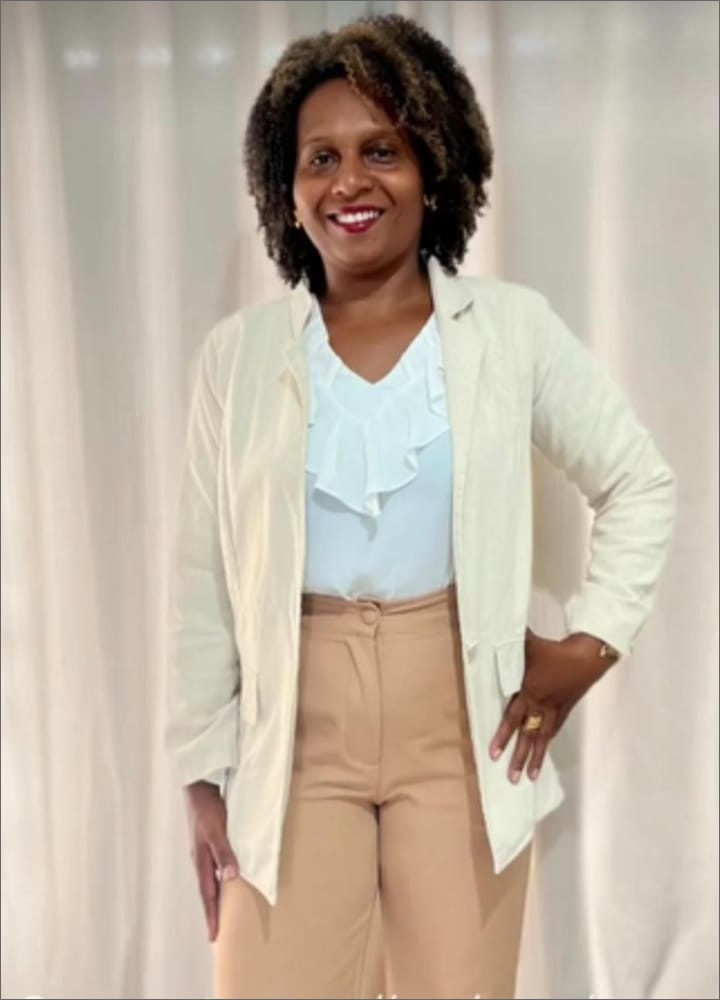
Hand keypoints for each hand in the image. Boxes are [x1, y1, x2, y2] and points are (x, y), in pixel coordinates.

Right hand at [184, 780, 238, 941]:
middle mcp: (202, 860)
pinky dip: (220, 879)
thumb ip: (224, 852)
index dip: (211, 914)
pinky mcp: (210, 843)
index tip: (213, 936)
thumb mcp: (216, 831)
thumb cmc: (207, 810)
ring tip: (221, 912)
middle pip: (207, 892)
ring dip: (215, 897)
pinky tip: (226, 879)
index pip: (207, 895)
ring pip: (211, 880)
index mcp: (201, 861)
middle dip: (212, 911)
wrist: (199, 789)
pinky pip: (215, 867)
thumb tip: (231, 878)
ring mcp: (204, 852)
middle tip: (216, 932)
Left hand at [488, 628, 612, 782]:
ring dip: (535, 758)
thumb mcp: (527, 643)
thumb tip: (491, 629)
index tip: (494, 754)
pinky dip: (547, 743)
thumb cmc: (553, 650)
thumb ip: (509, 641)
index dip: (503, 735)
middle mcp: (540, 705)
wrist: (586, 656)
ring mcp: (555, 709)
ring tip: (529, 777)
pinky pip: (554, 730)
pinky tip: (544, 753)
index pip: (512, 718)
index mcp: (529, 692)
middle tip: (511, 778)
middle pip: (527, 735)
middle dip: (518, 757)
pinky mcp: (566, 708)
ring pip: (542, 738)